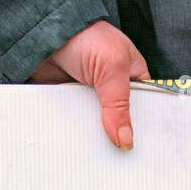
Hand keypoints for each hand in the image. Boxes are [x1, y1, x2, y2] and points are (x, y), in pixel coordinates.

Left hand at [29, 21, 149, 149]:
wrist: (44, 32)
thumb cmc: (86, 37)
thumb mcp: (112, 68)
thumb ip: (119, 106)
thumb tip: (126, 140)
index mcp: (132, 76)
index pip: (146, 107)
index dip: (146, 126)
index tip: (145, 146)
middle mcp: (113, 88)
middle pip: (121, 120)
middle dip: (119, 134)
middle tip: (121, 157)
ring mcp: (91, 96)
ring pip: (98, 126)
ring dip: (95, 135)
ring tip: (98, 155)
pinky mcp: (71, 101)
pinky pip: (76, 123)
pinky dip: (75, 130)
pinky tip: (78, 143)